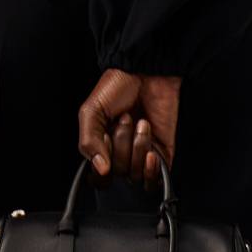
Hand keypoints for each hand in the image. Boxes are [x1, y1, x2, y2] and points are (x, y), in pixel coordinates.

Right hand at [77, 70, 181, 191]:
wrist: (148, 72)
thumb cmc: (118, 86)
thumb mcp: (91, 111)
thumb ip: (89, 141)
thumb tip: (101, 170)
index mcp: (100, 146)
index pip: (98, 177)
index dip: (101, 167)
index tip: (105, 142)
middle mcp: (120, 154)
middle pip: (118, 174)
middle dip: (121, 145)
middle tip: (125, 119)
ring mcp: (141, 155)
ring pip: (136, 175)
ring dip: (138, 148)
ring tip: (141, 124)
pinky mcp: (162, 154)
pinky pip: (156, 179)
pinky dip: (152, 171)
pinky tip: (151, 153)